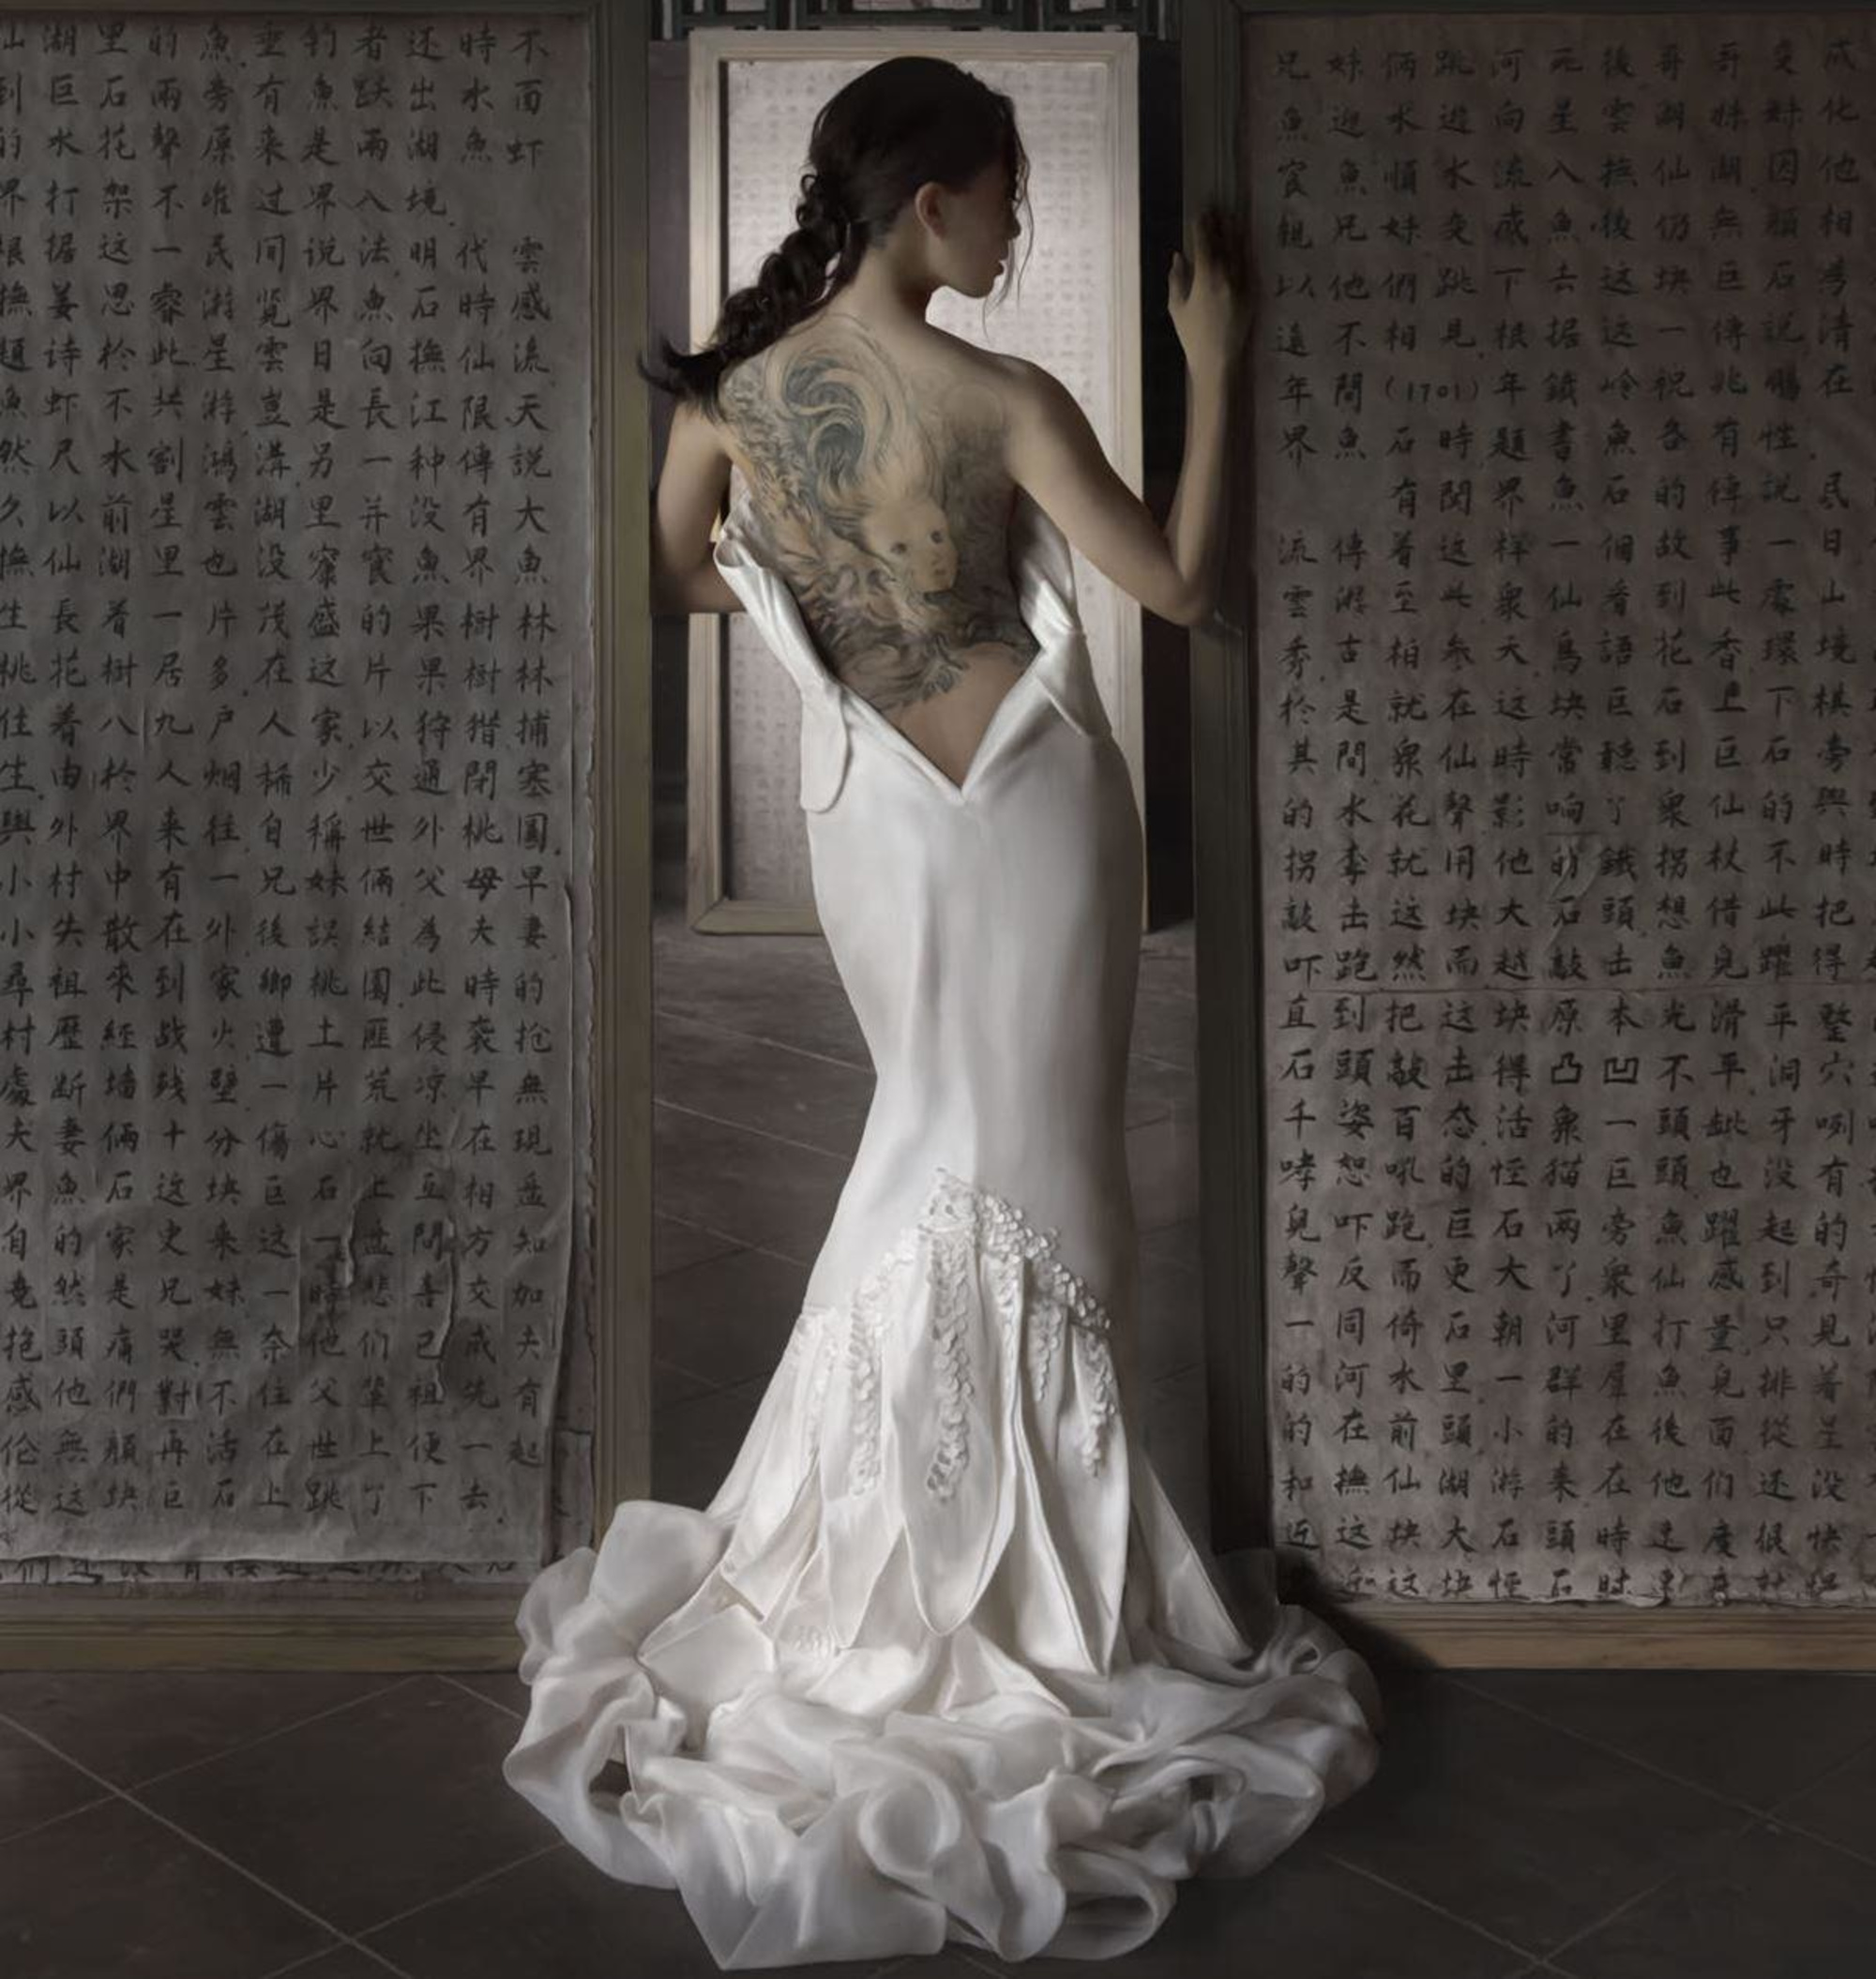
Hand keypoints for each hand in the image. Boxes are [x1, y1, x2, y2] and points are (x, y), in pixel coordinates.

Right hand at [1168, 200, 1253, 371]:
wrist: (1218, 359)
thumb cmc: (1192, 336)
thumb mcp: (1176, 308)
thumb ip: (1176, 279)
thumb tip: (1179, 256)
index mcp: (1206, 278)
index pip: (1204, 244)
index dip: (1201, 227)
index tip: (1199, 214)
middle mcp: (1227, 276)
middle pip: (1224, 242)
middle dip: (1219, 225)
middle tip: (1216, 210)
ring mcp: (1243, 283)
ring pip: (1240, 250)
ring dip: (1235, 232)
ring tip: (1232, 218)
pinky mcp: (1252, 292)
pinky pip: (1249, 265)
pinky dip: (1245, 251)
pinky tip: (1242, 242)